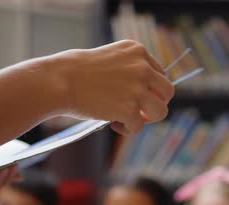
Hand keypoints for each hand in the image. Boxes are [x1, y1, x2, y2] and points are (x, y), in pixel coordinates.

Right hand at [51, 40, 174, 134]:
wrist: (60, 80)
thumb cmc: (77, 71)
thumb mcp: (110, 60)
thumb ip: (130, 71)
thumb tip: (146, 97)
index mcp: (138, 51)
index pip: (159, 74)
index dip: (150, 89)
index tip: (135, 97)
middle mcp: (142, 67)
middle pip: (167, 92)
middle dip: (155, 104)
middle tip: (139, 111)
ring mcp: (137, 88)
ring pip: (161, 111)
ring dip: (147, 119)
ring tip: (130, 120)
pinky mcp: (130, 108)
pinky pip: (139, 126)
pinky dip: (128, 129)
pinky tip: (113, 124)